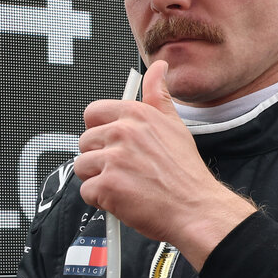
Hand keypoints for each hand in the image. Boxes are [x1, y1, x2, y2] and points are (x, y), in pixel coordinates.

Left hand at [76, 61, 254, 265]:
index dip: (99, 131)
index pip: (93, 112)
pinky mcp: (106, 185)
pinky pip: (86, 191)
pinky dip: (101, 200)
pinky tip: (123, 199)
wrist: (196, 209)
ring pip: (82, 166)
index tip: (111, 143)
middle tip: (125, 170)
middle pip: (84, 142)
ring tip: (125, 185)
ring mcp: (113, 158)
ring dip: (98, 180)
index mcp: (136, 115)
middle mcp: (123, 132)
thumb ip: (158, 96)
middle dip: (99, 158)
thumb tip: (158, 68)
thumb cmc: (185, 174)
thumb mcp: (175, 125)